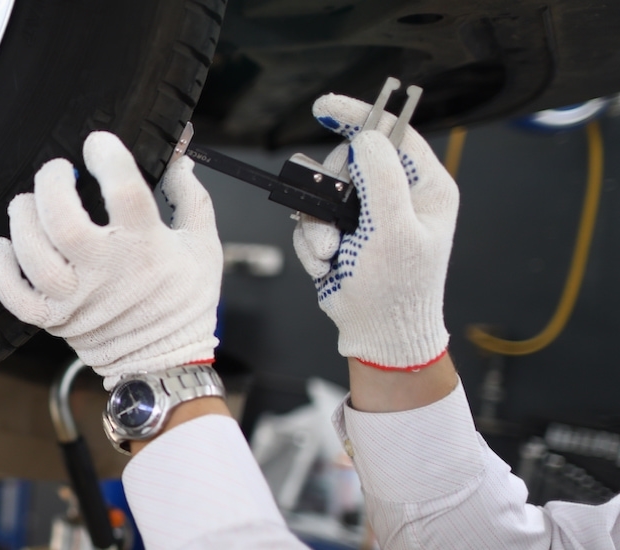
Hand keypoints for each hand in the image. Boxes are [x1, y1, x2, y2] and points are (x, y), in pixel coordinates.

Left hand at [0, 132, 220, 387]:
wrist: (166, 363)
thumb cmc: (185, 302)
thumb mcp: (204, 245)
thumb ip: (191, 198)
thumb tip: (179, 158)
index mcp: (145, 247)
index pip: (124, 190)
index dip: (108, 158)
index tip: (98, 144)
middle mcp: (105, 271)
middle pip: (62, 221)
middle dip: (51, 183)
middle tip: (57, 171)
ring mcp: (75, 297)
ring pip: (33, 253)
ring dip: (22, 218)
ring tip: (28, 203)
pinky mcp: (53, 318)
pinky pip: (13, 295)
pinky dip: (0, 268)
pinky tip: (2, 245)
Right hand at [292, 94, 458, 369]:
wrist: (376, 334)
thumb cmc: (397, 290)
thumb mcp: (393, 229)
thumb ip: (380, 177)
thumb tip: (366, 136)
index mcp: (426, 188)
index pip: (393, 133)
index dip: (359, 116)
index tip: (325, 106)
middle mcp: (398, 196)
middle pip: (347, 161)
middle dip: (329, 191)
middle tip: (332, 217)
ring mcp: (368, 214)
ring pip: (321, 191)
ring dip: (316, 222)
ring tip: (330, 250)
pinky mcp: (343, 231)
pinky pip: (310, 218)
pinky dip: (312, 241)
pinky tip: (328, 262)